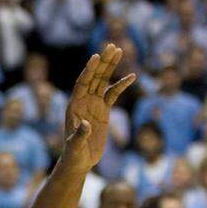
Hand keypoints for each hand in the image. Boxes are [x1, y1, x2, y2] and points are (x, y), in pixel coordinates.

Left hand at [62, 43, 136, 175]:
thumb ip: (80, 135)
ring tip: (119, 50)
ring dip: (110, 66)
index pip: (82, 83)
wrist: (80, 161)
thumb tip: (85, 125)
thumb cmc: (74, 154)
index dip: (88, 70)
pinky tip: (132, 76)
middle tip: (112, 46)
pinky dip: (122, 85)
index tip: (95, 57)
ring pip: (103, 81)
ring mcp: (94, 104)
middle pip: (94, 77)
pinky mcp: (103, 110)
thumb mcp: (76, 146)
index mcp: (74, 106)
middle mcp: (83, 101)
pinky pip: (113, 93)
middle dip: (103, 62)